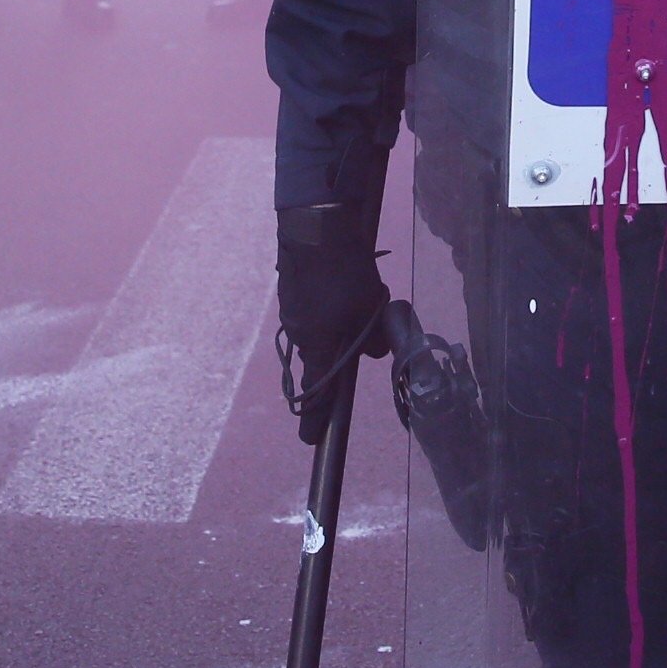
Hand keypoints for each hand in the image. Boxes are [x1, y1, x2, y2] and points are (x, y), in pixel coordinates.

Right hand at [277, 205, 390, 444]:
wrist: (313, 226)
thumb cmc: (343, 273)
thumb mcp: (370, 307)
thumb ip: (375, 338)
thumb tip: (375, 351)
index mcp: (317, 344)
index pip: (317, 392)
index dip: (316, 418)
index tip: (310, 441)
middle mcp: (299, 333)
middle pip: (322, 356)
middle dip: (340, 352)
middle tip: (361, 330)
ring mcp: (291, 311)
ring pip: (318, 331)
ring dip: (336, 325)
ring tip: (356, 297)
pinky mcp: (291, 291)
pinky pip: (312, 311)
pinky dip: (327, 308)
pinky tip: (341, 285)